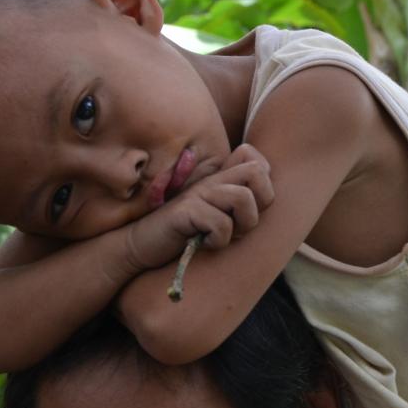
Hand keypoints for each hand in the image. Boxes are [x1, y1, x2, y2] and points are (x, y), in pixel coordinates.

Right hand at [125, 143, 273, 269]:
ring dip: (239, 227)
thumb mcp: (216, 218)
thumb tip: (265, 207)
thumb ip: (237, 208)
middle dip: (258, 207)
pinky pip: (220, 224)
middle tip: (239, 226)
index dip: (265, 191)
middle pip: (257, 173)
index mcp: (222, 179)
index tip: (246, 213)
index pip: (260, 164)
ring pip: (242, 198)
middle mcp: (212, 180)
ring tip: (220, 236)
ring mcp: (198, 193)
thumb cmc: (184, 234)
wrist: (142, 244)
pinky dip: (217, 241)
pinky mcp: (185, 210)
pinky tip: (203, 243)